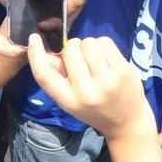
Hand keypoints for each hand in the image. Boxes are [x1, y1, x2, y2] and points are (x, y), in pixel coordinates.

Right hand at [27, 35, 156, 143]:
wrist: (127, 123)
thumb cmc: (94, 108)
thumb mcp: (70, 99)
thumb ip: (56, 77)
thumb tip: (44, 51)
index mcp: (69, 101)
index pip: (44, 75)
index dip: (35, 55)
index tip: (34, 39)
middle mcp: (87, 92)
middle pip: (70, 50)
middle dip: (72, 48)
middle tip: (80, 59)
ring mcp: (107, 80)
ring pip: (88, 42)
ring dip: (88, 46)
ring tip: (95, 60)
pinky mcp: (123, 70)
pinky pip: (105, 42)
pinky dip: (103, 45)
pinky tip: (107, 59)